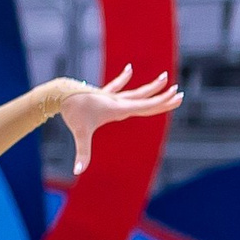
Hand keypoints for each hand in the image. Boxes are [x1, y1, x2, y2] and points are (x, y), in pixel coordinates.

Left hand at [58, 67, 181, 175]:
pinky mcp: (102, 94)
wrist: (61, 94)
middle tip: (179, 92)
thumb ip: (82, 153)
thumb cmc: (73, 112)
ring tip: (163, 77)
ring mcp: (111, 96)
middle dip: (162, 97)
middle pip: (144, 99)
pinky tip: (129, 68)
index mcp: (119, 109)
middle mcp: (118, 101)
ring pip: (135, 91)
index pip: (146, 106)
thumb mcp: (80, 133)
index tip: (177, 96)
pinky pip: (116, 85)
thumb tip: (77, 171)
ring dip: (149, 87)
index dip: (163, 103)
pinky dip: (124, 78)